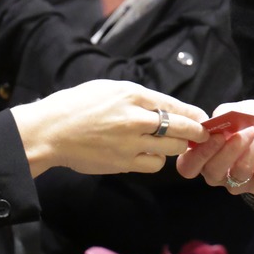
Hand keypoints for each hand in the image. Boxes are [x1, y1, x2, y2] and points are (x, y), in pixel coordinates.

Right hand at [9, 79, 205, 176]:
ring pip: (172, 148)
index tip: (202, 118)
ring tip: (172, 144)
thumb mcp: (108, 89)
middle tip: (202, 135)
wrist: (50, 131)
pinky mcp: (124, 162)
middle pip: (182, 127)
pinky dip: (157, 160)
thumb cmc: (76, 106)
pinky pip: (154, 164)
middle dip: (196, 132)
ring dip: (176, 146)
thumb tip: (163, 106)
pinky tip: (149, 155)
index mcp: (132, 94)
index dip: (194, 114)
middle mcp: (136, 117)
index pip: (175, 105)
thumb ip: (137, 97)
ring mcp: (131, 142)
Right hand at [173, 99, 253, 195]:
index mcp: (204, 155)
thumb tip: (217, 119)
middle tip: (248, 130)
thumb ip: (224, 113)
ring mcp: (238, 183)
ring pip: (241, 170)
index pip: (188, 167)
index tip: (217, 135)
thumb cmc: (252, 120)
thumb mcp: (237, 109)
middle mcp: (217, 174)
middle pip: (213, 171)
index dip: (199, 153)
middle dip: (231, 148)